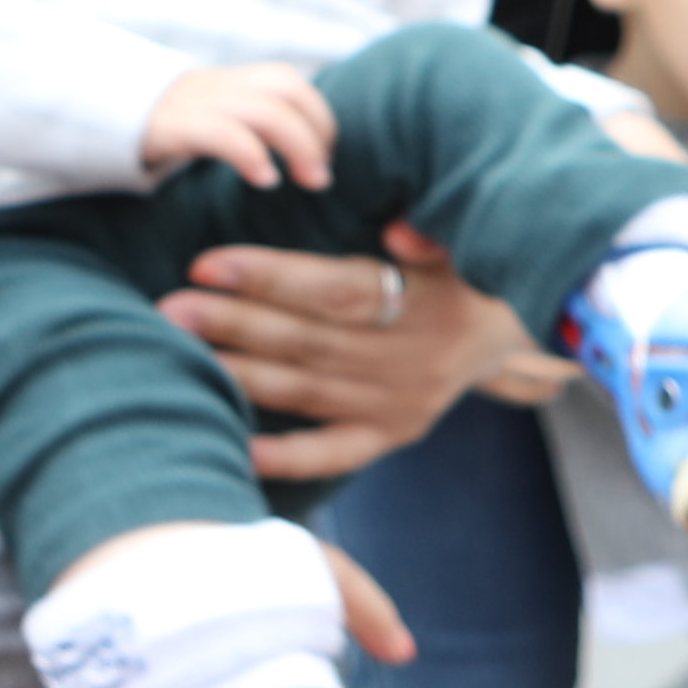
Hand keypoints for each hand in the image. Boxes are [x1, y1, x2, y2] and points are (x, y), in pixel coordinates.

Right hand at [139, 62, 339, 188]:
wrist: (97, 114)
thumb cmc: (172, 126)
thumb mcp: (217, 115)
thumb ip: (255, 123)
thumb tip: (306, 154)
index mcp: (233, 82)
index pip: (293, 84)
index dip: (319, 118)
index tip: (324, 156)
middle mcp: (220, 86)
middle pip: (289, 90)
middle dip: (318, 131)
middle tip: (322, 176)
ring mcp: (198, 103)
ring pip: (267, 111)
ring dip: (300, 146)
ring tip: (311, 182)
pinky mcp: (176, 127)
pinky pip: (224, 134)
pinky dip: (253, 156)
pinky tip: (266, 180)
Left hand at [169, 223, 558, 481]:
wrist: (519, 329)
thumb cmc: (465, 272)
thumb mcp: (463, 243)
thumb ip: (434, 234)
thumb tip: (401, 234)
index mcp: (427, 305)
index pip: (337, 291)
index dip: (271, 278)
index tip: (207, 265)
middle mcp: (414, 360)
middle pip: (309, 341)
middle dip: (234, 324)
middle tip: (169, 311)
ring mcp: (401, 403)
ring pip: (307, 389)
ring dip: (239, 372)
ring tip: (177, 355)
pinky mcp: (392, 434)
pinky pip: (333, 450)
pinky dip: (285, 454)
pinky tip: (235, 444)